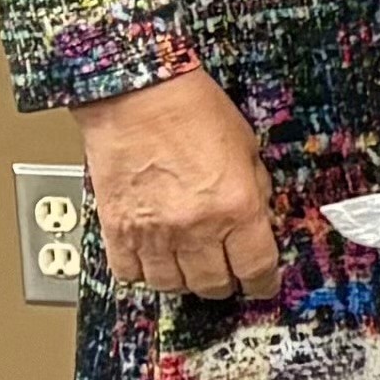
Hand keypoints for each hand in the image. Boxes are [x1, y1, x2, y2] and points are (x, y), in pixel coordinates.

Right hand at [71, 69, 280, 303]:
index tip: (262, 283)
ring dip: (185, 280)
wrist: (138, 94)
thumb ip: (256, 191)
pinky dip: (144, 272)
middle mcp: (195, 227)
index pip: (256, 268)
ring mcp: (152, 233)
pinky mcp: (116, 230)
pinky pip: (130, 273)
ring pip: (172, 285)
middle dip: (226, 283)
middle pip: (213, 284)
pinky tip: (154, 259)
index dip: (263, 282)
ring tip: (191, 266)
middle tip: (227, 273)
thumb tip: (258, 220)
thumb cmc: (193, 111)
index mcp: (237, 207)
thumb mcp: (247, 150)